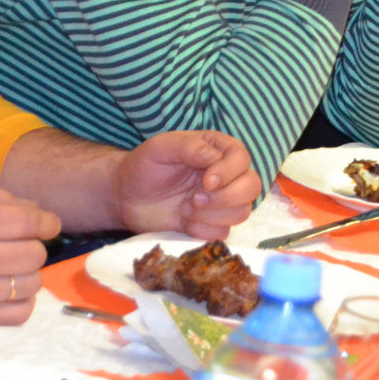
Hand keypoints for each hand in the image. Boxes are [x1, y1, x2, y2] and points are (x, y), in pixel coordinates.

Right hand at [0, 188, 57, 326]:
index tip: (47, 226)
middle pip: (37, 253)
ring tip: (9, 268)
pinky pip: (22, 312)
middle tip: (17, 246)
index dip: (49, 222)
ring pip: (33, 282)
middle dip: (34, 246)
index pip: (32, 222)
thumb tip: (39, 210)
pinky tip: (9, 290)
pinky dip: (23, 301)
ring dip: (28, 273)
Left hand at [113, 131, 261, 239]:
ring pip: (242, 212)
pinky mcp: (211, 224)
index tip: (206, 182)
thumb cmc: (145, 166)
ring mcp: (221, 201)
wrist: (126, 197)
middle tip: (195, 199)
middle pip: (252, 187)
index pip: (243, 159)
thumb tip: (214, 159)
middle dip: (225, 197)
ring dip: (211, 215)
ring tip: (186, 208)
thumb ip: (190, 146)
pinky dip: (202, 229)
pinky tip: (184, 220)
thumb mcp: (162, 147)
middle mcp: (227, 175)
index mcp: (219, 151)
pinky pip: (223, 233)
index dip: (229, 173)